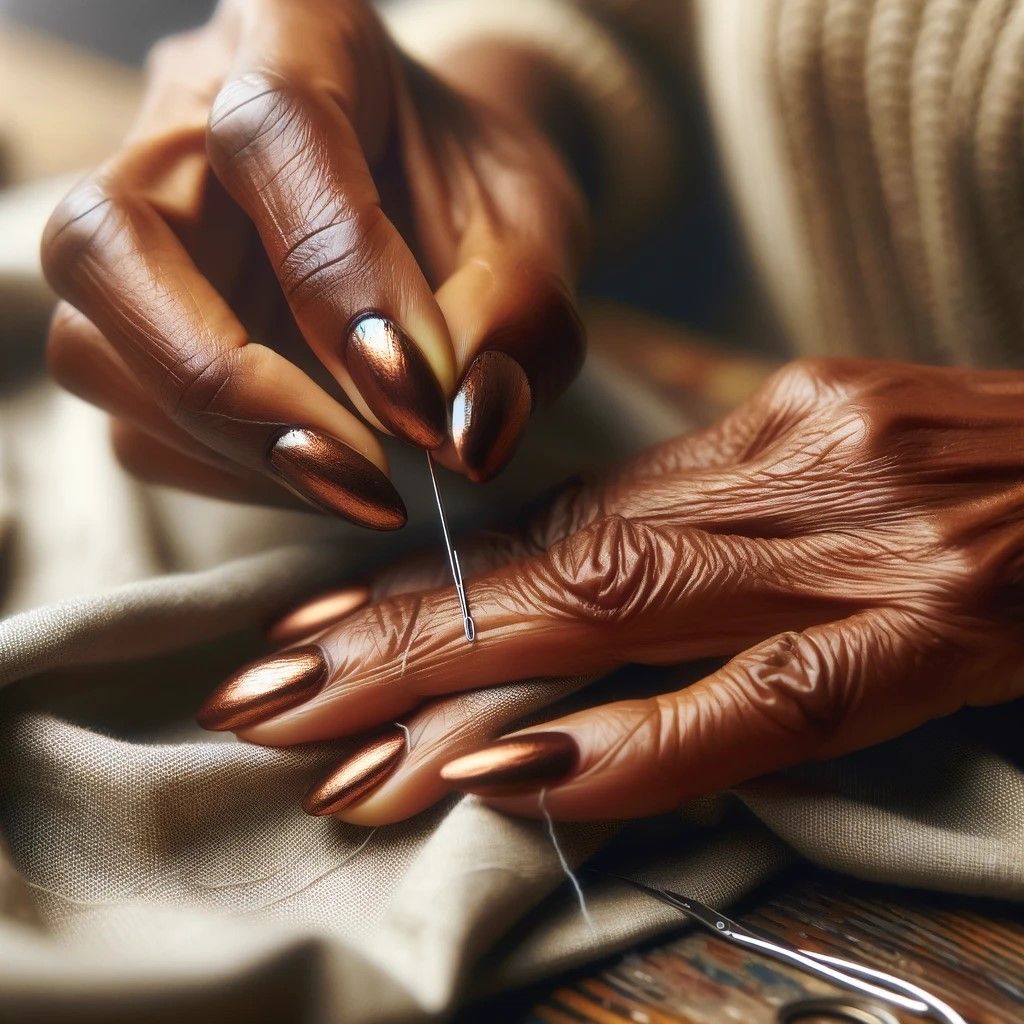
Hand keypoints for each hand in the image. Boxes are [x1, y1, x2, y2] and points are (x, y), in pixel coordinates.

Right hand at [42, 0, 586, 523]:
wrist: (441, 204)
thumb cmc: (481, 199)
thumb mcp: (535, 236)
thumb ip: (520, 318)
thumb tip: (468, 438)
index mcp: (299, 35)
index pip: (273, 134)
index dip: (341, 275)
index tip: (422, 398)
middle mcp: (184, 117)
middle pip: (111, 241)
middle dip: (228, 383)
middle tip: (355, 471)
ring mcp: (142, 224)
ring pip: (93, 345)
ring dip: (229, 445)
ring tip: (357, 484)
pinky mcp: (137, 325)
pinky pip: (134, 422)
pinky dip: (228, 470)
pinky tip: (322, 467)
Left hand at [197, 359, 1023, 820]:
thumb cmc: (990, 472)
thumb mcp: (841, 461)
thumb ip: (712, 515)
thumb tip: (570, 571)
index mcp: (762, 436)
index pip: (558, 523)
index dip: (426, 586)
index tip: (308, 638)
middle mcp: (785, 477)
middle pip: (554, 568)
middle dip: (393, 644)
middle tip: (266, 701)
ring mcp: (852, 550)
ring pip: (619, 619)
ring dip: (462, 697)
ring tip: (338, 756)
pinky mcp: (923, 628)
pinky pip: (759, 698)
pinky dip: (629, 742)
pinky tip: (511, 779)